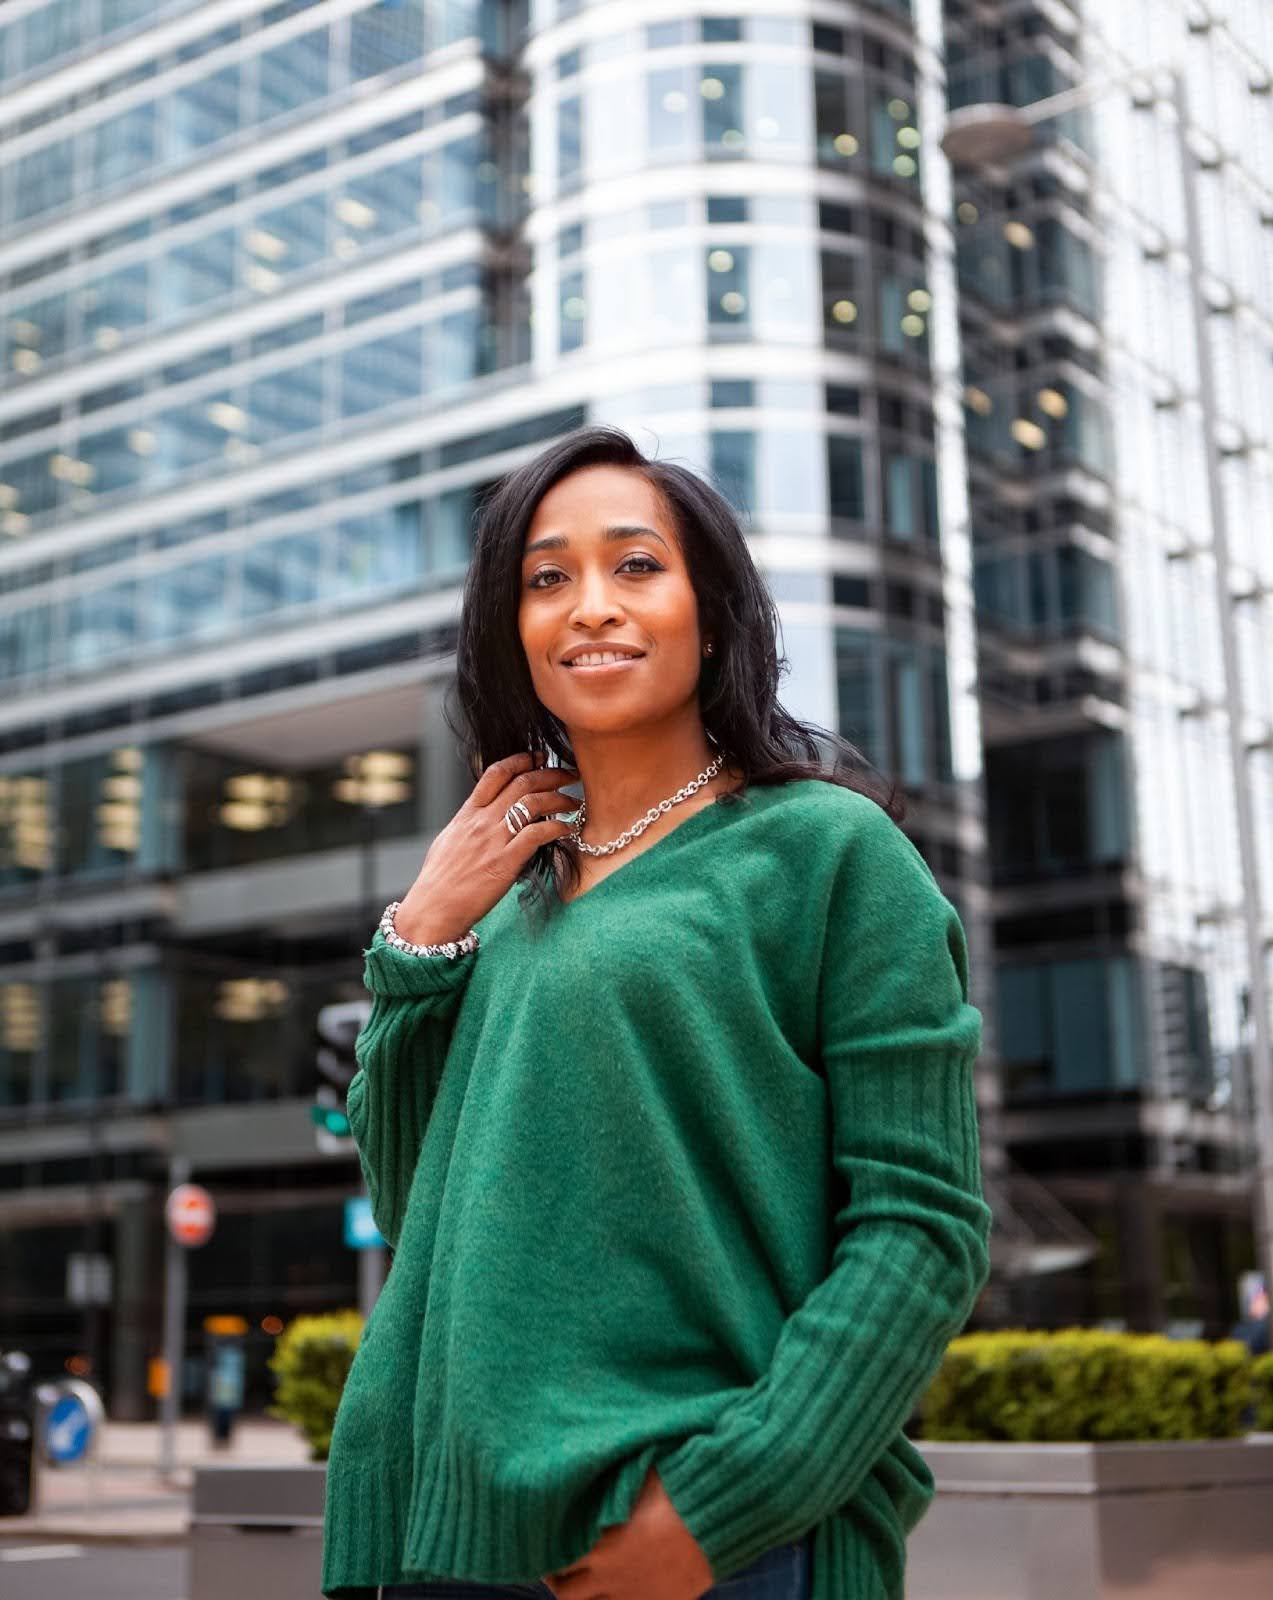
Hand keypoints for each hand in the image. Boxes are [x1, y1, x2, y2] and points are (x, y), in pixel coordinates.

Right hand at [393, 751, 579, 944]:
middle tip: (570, 774)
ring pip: (534, 803)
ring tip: (575, 802)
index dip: (521, 760)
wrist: (433, 909)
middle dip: (551, 773)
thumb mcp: (449, 841)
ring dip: (561, 798)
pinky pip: (538, 834)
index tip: (539, 757)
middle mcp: (481, 821)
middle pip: (523, 782)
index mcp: (467, 814)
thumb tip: (480, 814)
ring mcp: (494, 840)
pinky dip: (558, 826)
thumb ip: (468, 824)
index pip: (496, 773)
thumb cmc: (439, 881)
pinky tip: (568, 829)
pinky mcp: (506, 862)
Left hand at [541, 1466, 713, 1599]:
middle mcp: (610, 1573)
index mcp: (601, 1540)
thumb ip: (607, 1487)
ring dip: (581, 1596)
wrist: (719, 1518)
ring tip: (581, 1582)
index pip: (555, 1556)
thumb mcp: (635, 1478)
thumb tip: (585, 1476)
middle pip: (564, 1591)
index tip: (543, 1541)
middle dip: (556, 1578)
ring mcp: (632, 1594)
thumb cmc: (678, 1487)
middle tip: (556, 1565)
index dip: (546, 1550)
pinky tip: (612, 1590)